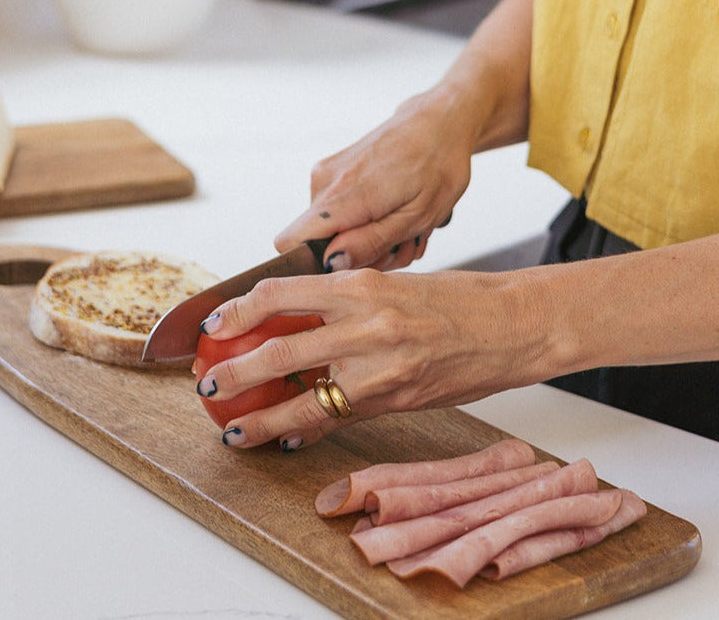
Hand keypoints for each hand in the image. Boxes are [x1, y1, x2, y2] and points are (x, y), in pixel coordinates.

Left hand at [195, 265, 538, 449]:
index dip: (238, 309)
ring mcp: (379, 367)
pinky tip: (284, 436)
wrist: (511, 325)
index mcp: (360, 284)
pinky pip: (336, 418)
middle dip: (234, 371)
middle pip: (279, 348)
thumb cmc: (456, 299)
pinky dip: (305, 427)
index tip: (213, 323)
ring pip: (302, 395)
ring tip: (230, 428)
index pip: (280, 293)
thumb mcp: (393, 283)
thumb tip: (293, 316)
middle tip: (206, 383)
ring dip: (258, 416)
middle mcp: (365, 323)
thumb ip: (344, 300)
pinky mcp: (393, 399)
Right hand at [275, 0, 533, 272]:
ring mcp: (326, 174)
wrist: (439, 121)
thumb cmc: (437, 165)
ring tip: (405, 225)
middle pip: (320, 246)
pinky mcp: (333, 171)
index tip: (355, 265)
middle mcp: (324, 182)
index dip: (314, 266)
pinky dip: (369, 221)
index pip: (292, 243)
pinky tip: (396, 211)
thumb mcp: (417, 216)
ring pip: (334, 232)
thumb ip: (371, 242)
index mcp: (343, 195)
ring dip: (372, 240)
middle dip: (360, 255)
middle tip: (401, 244)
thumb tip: (331, 264)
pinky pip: (340, 214)